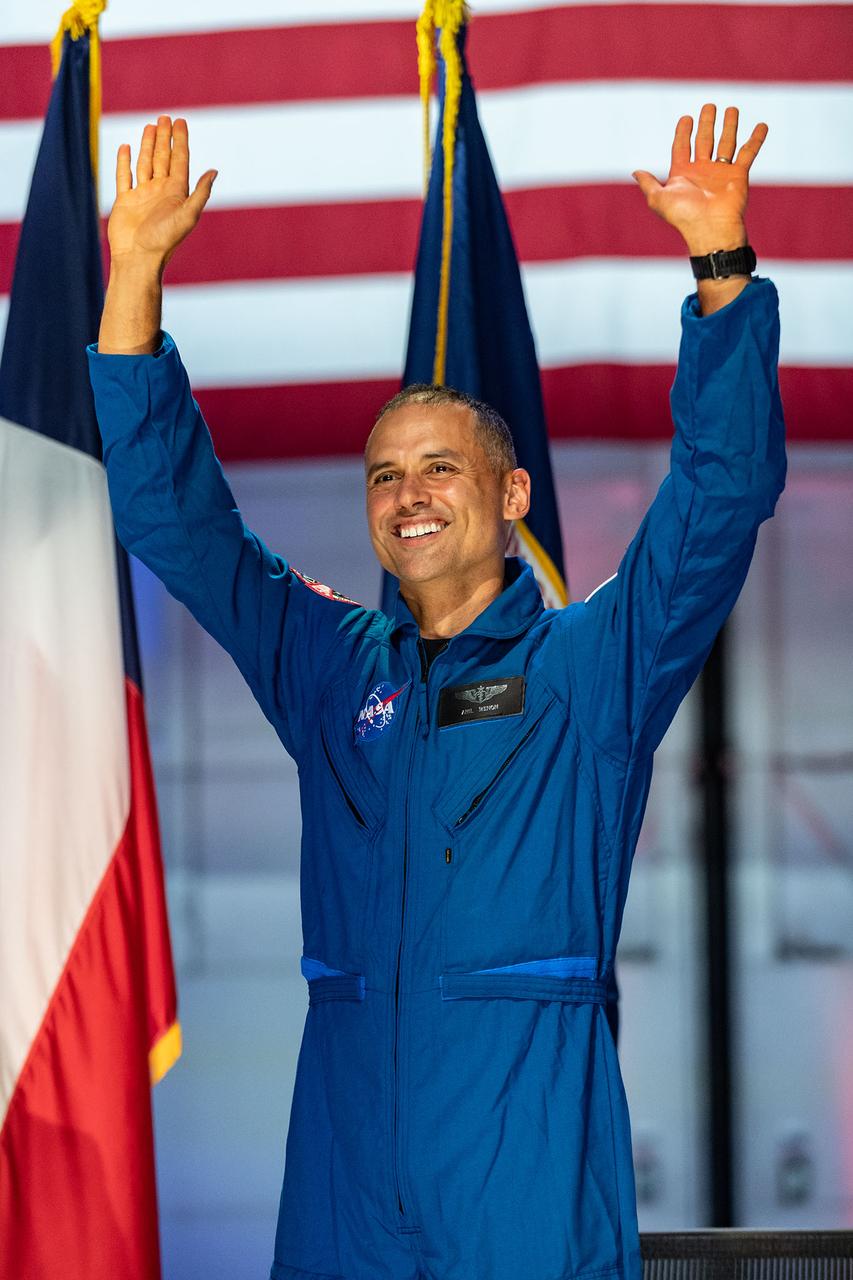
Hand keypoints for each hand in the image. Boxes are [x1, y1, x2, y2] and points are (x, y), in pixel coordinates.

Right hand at [107, 116, 215, 269]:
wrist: (139, 259)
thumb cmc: (165, 240)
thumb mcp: (188, 215)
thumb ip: (201, 193)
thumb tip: (214, 171)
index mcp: (177, 193)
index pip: (180, 160)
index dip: (181, 141)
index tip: (181, 121)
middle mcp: (161, 192)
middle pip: (163, 158)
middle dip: (165, 138)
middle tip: (166, 117)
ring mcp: (143, 195)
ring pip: (146, 163)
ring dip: (148, 145)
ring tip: (150, 126)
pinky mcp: (125, 201)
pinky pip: (124, 176)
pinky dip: (124, 161)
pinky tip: (126, 148)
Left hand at [632, 105, 766, 255]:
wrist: (710, 229)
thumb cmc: (683, 216)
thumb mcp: (658, 199)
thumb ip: (648, 184)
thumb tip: (635, 172)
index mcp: (683, 174)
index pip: (682, 147)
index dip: (683, 132)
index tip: (686, 118)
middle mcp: (702, 171)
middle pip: (705, 140)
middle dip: (706, 123)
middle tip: (709, 106)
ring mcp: (721, 172)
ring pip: (726, 142)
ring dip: (729, 125)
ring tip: (731, 109)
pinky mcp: (738, 175)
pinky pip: (748, 152)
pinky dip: (756, 139)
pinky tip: (761, 125)